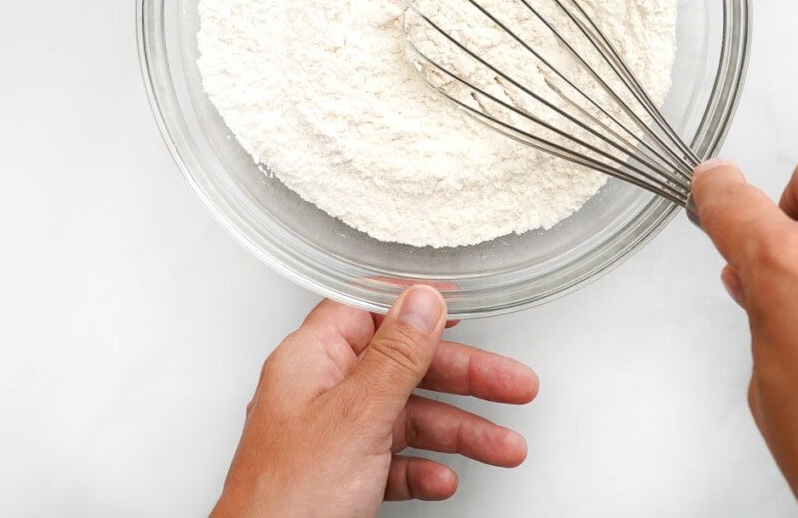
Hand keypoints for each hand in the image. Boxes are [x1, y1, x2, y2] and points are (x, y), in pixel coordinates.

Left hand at [211, 285, 537, 517]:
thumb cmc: (286, 501)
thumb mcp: (357, 416)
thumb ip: (395, 356)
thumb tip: (422, 300)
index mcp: (311, 359)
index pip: (371, 310)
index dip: (419, 306)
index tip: (464, 307)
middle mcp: (319, 392)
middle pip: (403, 366)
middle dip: (464, 379)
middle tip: (512, 384)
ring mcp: (329, 437)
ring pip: (406, 418)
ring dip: (458, 432)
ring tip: (503, 445)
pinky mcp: (338, 479)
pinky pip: (391, 461)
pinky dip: (422, 468)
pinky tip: (443, 478)